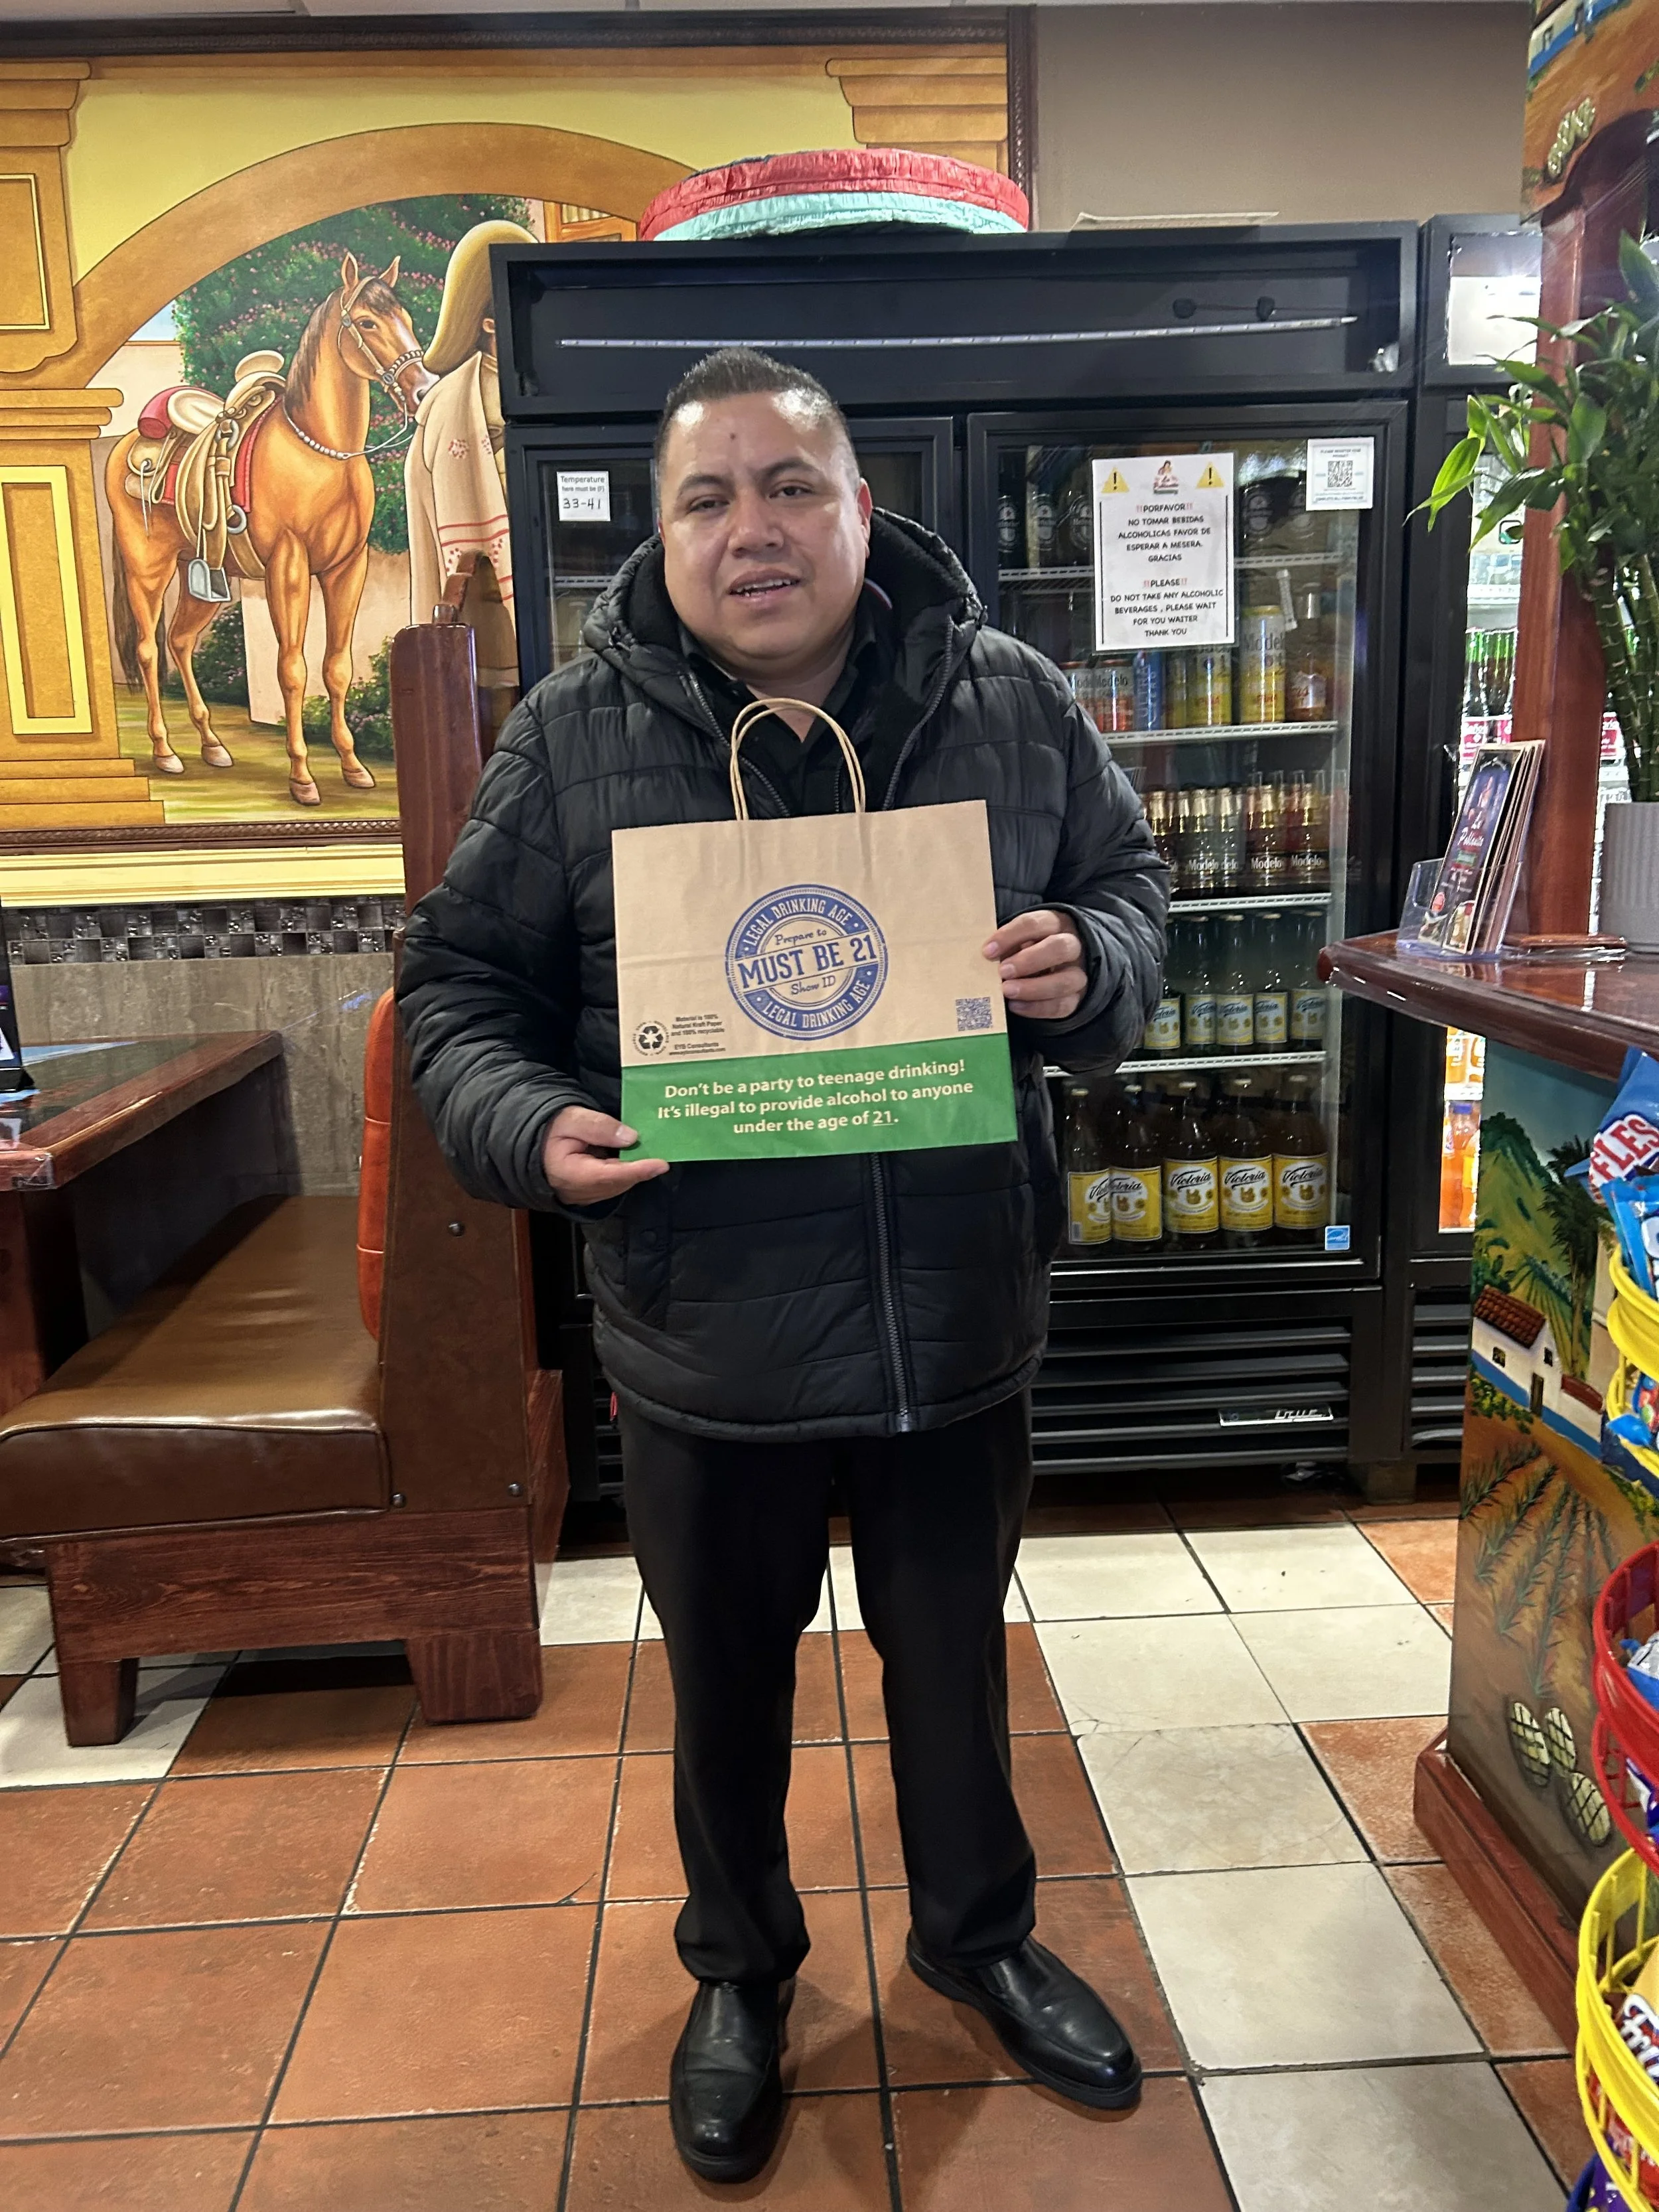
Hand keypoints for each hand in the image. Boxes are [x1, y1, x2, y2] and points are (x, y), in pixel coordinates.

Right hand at [541, 1106, 667, 1204]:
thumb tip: (631, 1137)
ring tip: (648, 1153)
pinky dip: (623, 1174)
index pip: (611, 1175)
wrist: (529, 1142)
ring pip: (616, 1187)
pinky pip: (610, 1186)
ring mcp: (581, 1196)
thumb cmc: (548, 1128)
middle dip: (640, 1169)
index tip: (661, 1164)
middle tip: (660, 1151)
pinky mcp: (585, 1194)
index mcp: (570, 1174)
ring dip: (633, 1171)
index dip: (638, 1170)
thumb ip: (599, 1126)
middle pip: (618, 1183)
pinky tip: (631, 1158)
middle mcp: (577, 1192)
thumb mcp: (571, 1118)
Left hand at [984, 909, 1086, 1019]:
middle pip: (1059, 948)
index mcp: (1055, 924)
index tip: (988, 952)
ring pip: (1066, 980)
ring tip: (1007, 991)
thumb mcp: (1018, 940)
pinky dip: (1037, 1007)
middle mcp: (1071, 946)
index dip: (1011, 936)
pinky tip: (1016, 1005)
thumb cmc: (1028, 948)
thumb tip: (987, 957)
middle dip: (1029, 960)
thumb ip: (1007, 946)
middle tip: (1003, 971)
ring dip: (1033, 987)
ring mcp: (1077, 973)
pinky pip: (1062, 1005)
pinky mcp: (1076, 997)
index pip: (1036, 924)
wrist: (1056, 966)